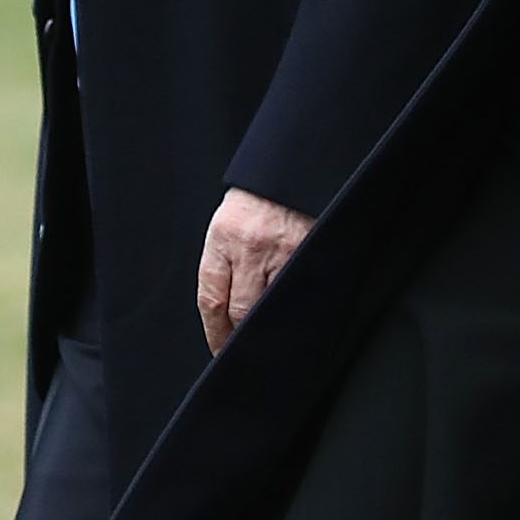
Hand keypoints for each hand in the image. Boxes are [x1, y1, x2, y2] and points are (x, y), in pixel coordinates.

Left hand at [197, 189, 313, 351]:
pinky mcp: (307, 250)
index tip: (218, 348)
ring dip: (267, 326)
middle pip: (240, 309)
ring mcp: (281, 250)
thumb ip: (226, 262)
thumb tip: (226, 311)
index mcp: (223, 238)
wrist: (290, 168)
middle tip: (239, 352)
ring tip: (267, 341)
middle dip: (238, 336)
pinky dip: (293, 307)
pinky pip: (296, 290)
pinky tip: (291, 316)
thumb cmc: (258, 197)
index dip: (214, 332)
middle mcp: (249, 246)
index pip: (211, 299)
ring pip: (270, 304)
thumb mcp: (229, 223)